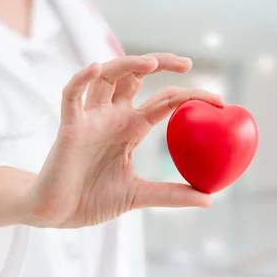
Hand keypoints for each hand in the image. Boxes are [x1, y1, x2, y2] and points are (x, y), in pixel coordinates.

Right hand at [26, 53, 222, 227]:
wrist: (57, 213)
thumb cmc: (92, 199)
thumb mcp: (139, 195)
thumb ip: (171, 194)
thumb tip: (209, 198)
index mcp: (131, 128)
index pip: (165, 102)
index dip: (190, 95)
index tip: (219, 100)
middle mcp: (113, 116)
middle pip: (137, 76)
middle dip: (160, 63)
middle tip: (187, 63)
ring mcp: (91, 118)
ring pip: (107, 77)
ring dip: (127, 64)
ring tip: (151, 63)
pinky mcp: (69, 126)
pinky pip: (72, 96)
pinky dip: (81, 80)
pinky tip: (95, 68)